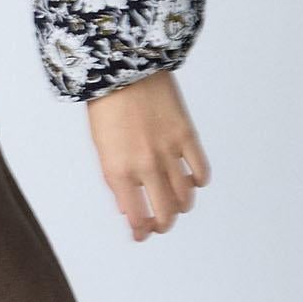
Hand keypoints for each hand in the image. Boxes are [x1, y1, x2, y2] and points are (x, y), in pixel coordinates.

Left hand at [85, 69, 210, 239]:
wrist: (121, 66)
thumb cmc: (106, 104)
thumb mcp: (101, 146)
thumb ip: (116, 177)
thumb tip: (127, 205)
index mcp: (117, 170)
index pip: (136, 215)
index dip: (141, 231)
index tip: (142, 235)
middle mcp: (144, 166)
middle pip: (165, 212)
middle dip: (164, 225)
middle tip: (161, 225)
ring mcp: (168, 151)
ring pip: (185, 196)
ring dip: (182, 206)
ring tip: (176, 204)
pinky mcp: (186, 135)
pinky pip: (201, 170)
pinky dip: (199, 181)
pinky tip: (192, 180)